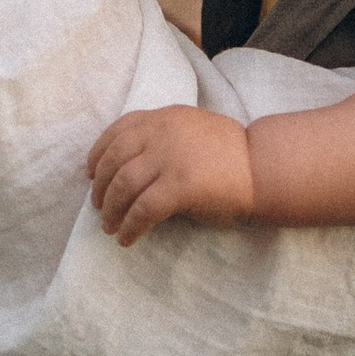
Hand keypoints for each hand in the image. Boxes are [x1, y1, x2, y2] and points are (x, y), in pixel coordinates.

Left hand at [87, 104, 256, 245]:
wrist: (264, 168)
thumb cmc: (233, 155)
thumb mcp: (193, 130)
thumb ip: (164, 137)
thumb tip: (130, 165)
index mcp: (165, 116)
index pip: (118, 130)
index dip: (98, 153)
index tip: (90, 173)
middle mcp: (162, 133)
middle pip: (114, 160)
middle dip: (100, 187)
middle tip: (99, 207)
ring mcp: (170, 158)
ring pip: (122, 186)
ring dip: (111, 211)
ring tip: (110, 227)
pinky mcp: (179, 186)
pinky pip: (142, 210)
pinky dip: (130, 227)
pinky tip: (127, 238)